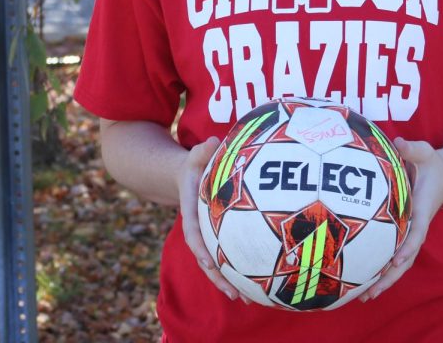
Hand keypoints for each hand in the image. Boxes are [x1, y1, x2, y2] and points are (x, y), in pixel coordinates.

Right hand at [177, 136, 249, 302]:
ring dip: (229, 282)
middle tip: (235, 293)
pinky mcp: (219, 238)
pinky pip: (228, 257)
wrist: (186, 175)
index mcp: (192, 213)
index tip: (209, 261)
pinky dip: (238, 271)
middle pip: (207, 259)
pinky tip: (256, 285)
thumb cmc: (194, 164)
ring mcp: (208, 236)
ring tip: (247, 300)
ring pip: (217, 264)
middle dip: (219, 277)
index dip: (202, 249)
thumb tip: (212, 142)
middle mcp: (199, 229)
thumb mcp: (194, 154)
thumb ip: (201, 150)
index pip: (194, 234)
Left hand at [357, 137, 442, 302]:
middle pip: (405, 259)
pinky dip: (382, 270)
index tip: (395, 260)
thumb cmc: (431, 163)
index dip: (406, 247)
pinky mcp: (404, 233)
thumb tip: (399, 143)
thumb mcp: (424, 152)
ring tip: (364, 297)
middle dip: (389, 277)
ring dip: (384, 280)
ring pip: (399, 263)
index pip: (415, 233)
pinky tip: (364, 282)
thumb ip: (413, 149)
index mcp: (421, 211)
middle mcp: (416, 227)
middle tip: (371, 293)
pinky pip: (393, 256)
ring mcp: (410, 233)